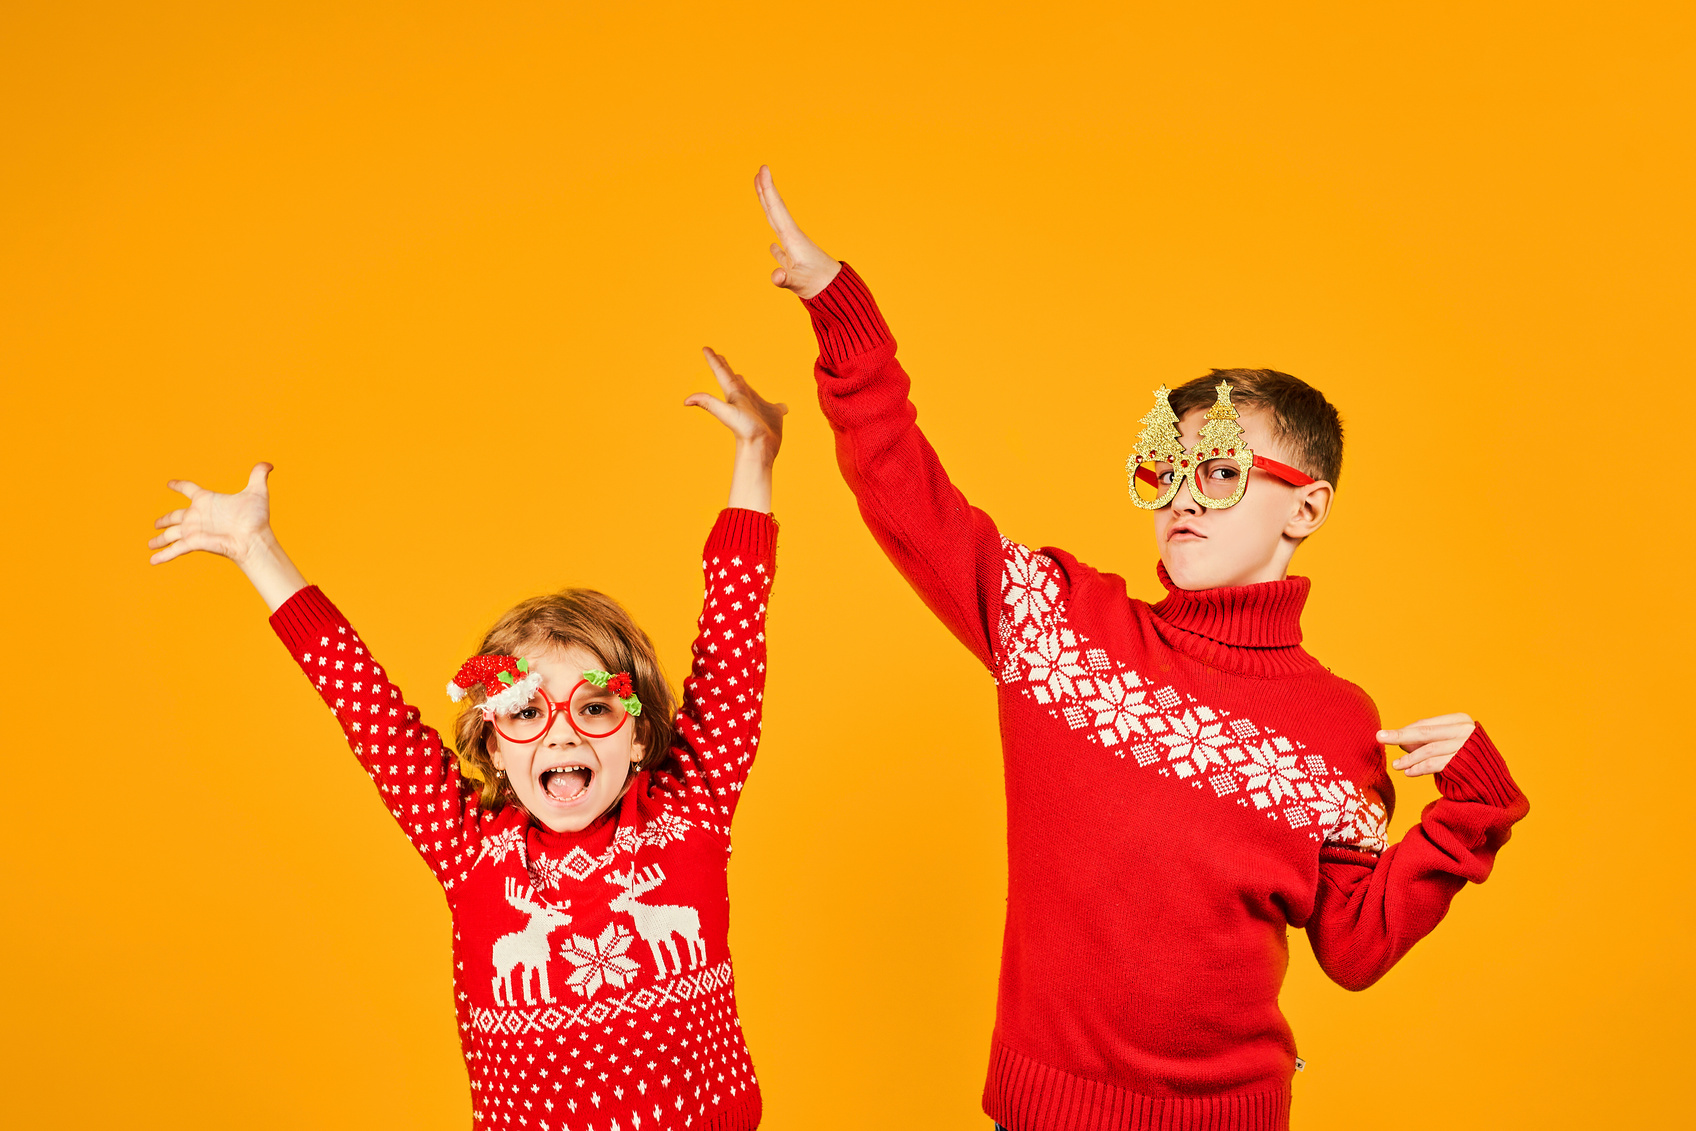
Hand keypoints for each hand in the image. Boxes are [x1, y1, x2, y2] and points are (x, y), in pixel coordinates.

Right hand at [148, 462, 307, 610]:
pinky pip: (174, 549)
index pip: (189, 489)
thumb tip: (269, 463)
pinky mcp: (194, 542)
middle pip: (175, 516)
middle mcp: (198, 516)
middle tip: (155, 523)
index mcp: (207, 501)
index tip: (170, 483)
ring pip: (170, 534)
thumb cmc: (256, 519)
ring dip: (159, 539)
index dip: (179, 485)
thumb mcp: (256, 492)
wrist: (254, 539)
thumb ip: (259, 475)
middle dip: (164, 520)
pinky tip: (152, 561)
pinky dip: (163, 555)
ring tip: (150, 544)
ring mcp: (194, 530)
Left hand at [686, 348, 786, 460]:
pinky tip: (783, 407)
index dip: (713, 360)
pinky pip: (778, 407)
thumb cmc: (744, 430)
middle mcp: (745, 398)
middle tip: (719, 356)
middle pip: (732, 378)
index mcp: (734, 394)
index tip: (705, 348)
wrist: (759, 447)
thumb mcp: (725, 412)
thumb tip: (685, 401)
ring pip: (751, 390)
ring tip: (740, 376)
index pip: (722, 372)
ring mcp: (759, 406)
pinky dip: (780, 406)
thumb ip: (708, 402)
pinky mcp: (773, 414)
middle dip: (725, 366)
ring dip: (744, 382)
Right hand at [755, 165, 839, 299]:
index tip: (763, 170)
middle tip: (760, 171)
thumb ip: (785, 278)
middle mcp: (793, 240)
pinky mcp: (796, 265)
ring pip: (778, 226)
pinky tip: (773, 246)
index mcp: (792, 238)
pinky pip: (782, 250)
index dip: (767, 189)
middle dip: (767, 192)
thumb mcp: (799, 281)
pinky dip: (775, 246)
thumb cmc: (818, 285)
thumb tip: (776, 276)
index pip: (776, 209)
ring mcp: (795, 251)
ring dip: (770, 211)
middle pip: (776, 211)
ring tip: (764, 198)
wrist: (835, 293)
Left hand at [1379, 713, 1476, 777]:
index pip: (1426, 724)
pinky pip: (1435, 764)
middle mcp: (1465, 729)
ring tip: (1396, 765)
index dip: (1406, 731)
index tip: (1388, 735)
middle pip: (1425, 732)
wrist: (1492, 783)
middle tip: (1379, 737)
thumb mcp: (1445, 746)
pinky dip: (1419, 768)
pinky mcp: (1464, 762)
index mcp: (1460, 720)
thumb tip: (1399, 740)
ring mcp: (1466, 745)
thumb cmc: (1466, 762)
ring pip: (1429, 749)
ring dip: (1409, 758)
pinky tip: (1408, 772)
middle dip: (1399, 735)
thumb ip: (1426, 741)